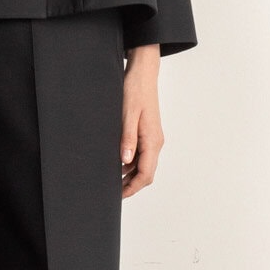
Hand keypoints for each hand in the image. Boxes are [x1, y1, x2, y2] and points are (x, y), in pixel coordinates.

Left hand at [120, 42, 162, 197]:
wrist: (143, 74)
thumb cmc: (135, 91)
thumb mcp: (127, 114)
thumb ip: (127, 138)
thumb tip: (125, 160)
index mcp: (152, 140)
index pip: (146, 173)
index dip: (133, 187)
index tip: (119, 195)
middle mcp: (156, 142)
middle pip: (147, 173)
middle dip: (132, 185)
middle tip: (114, 192)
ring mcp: (153, 138)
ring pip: (144, 165)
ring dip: (131, 175)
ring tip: (113, 180)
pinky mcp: (148, 133)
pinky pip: (142, 155)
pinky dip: (131, 164)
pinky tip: (118, 163)